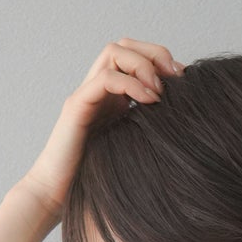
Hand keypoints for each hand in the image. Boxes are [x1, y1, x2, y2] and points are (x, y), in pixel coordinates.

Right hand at [23, 39, 183, 220]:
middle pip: (125, 45)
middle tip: (176, 79)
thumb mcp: (133, 149)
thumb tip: (185, 122)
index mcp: (113, 97)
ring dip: (143, 65)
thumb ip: (150, 130)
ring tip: (159, 92)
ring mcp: (86, 95)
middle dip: (154, 54)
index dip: (161, 59)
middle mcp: (98, 90)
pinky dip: (130, 83)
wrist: (56, 196)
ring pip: (113, 52)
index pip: (136, 55)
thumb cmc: (94, 181)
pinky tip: (148, 101)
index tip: (184, 81)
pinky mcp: (77, 106)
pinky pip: (105, 78)